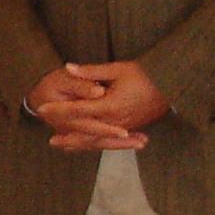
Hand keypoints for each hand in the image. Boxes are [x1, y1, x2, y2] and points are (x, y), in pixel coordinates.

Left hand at [28, 60, 166, 151]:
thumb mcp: (117, 69)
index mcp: (109, 105)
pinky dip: (96, 144)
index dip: (59, 110)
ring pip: (98, 140)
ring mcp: (124, 127)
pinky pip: (109, 140)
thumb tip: (68, 67)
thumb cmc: (145, 74)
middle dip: (67, 135)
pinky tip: (87, 145)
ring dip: (80, 144)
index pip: (78, 110)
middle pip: (86, 132)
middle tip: (50, 140)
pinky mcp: (131, 128)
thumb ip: (91, 72)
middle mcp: (116, 121)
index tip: (42, 109)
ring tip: (64, 147)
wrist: (172, 85)